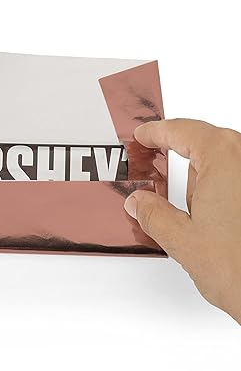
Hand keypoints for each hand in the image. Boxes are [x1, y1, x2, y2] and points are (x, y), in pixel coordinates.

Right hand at [124, 119, 240, 322]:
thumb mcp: (182, 239)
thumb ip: (152, 214)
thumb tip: (139, 203)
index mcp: (224, 158)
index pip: (182, 130)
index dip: (156, 132)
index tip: (142, 134)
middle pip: (203, 148)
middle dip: (179, 168)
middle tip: (154, 180)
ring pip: (221, 168)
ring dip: (202, 187)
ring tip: (195, 221)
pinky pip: (234, 183)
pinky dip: (220, 195)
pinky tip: (213, 223)